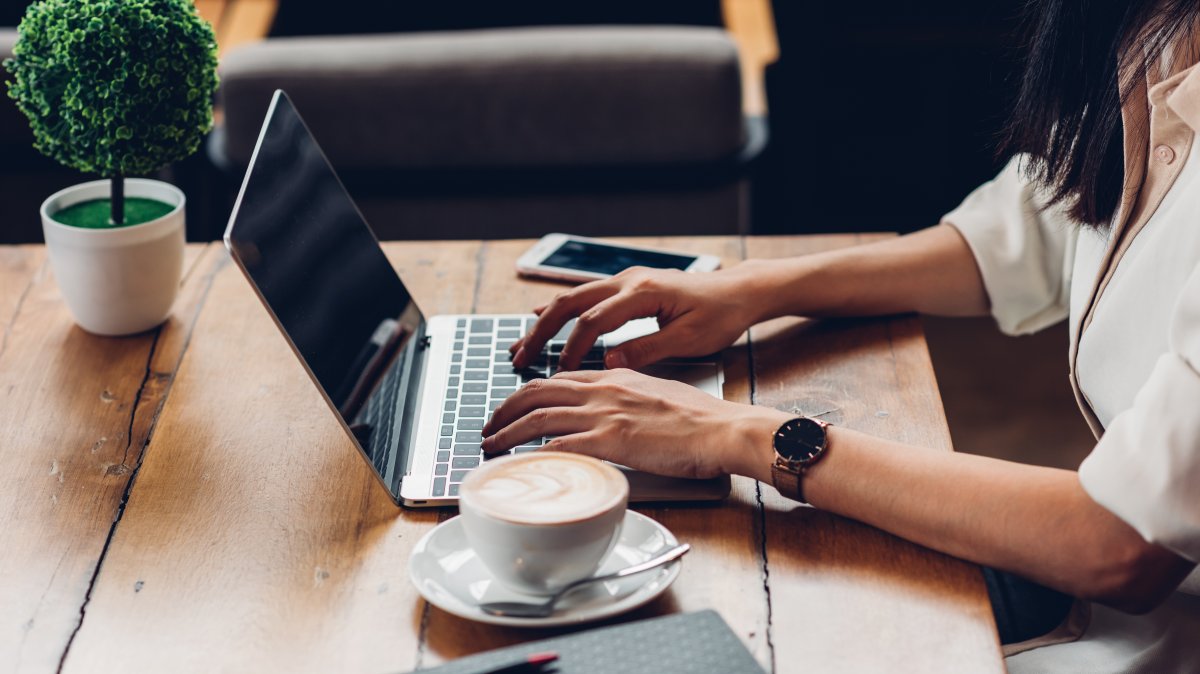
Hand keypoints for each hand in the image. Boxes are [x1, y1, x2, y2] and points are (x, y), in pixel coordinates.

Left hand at [480, 368, 787, 479]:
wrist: (722, 429)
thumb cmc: (699, 419)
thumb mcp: (657, 395)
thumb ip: (628, 400)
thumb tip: (612, 415)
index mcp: (615, 377)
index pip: (558, 379)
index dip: (529, 393)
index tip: (514, 407)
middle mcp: (604, 390)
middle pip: (537, 391)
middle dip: (505, 409)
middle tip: (489, 427)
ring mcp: (606, 414)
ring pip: (539, 417)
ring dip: (508, 432)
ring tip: (491, 447)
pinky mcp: (612, 441)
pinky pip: (561, 445)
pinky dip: (535, 454)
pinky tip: (521, 465)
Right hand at [510, 264, 767, 370]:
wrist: (740, 291)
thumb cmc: (721, 315)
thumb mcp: (689, 340)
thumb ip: (647, 350)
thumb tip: (609, 363)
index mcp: (643, 292)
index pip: (593, 322)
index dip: (571, 349)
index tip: (558, 374)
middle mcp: (629, 281)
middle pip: (570, 303)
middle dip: (541, 332)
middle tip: (519, 357)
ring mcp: (627, 280)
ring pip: (574, 298)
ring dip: (545, 322)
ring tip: (521, 345)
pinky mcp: (629, 287)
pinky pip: (587, 297)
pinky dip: (562, 312)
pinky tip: (541, 319)